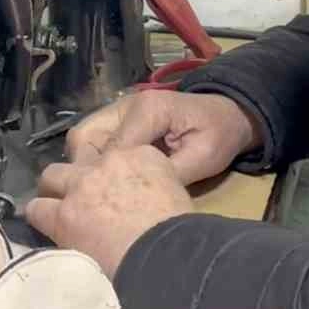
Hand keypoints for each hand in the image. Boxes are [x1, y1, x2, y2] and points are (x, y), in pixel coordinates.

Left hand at [25, 147, 192, 277]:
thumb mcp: (176, 192)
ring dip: (53, 190)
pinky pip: (37, 209)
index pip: (117, 154)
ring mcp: (81, 186)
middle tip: (82, 194)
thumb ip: (155, 185)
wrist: (164, 255)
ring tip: (55, 206)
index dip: (112, 172)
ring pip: (52, 176)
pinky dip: (40, 216)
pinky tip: (44, 226)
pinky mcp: (63, 215)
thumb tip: (145, 198)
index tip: (114, 188)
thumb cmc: (179, 230)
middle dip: (79, 174)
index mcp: (141, 154)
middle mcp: (107, 162)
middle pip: (81, 159)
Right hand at [65, 90, 260, 184]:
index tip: (112, 204)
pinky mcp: (117, 118)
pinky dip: (93, 160)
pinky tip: (107, 180)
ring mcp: (118, 109)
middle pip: (84, 137)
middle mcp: (126, 104)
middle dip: (86, 171)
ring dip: (85, 165)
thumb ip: (169, 174)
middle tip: (99, 199)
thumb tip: (138, 198)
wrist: (226, 115)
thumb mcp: (202, 158)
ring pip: (82, 137)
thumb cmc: (218, 136)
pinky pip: (93, 139)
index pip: (113, 148)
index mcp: (149, 110)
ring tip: (101, 191)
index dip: (109, 178)